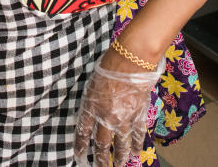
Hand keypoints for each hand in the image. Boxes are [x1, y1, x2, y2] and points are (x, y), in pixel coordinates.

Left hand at [73, 48, 163, 165]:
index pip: (83, 132)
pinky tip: (137, 153)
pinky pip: (138, 134)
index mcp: (91, 108)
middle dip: (101, 159)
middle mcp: (106, 117)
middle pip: (102, 144)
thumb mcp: (92, 83)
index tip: (79, 155)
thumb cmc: (109, 65)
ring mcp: (123, 118)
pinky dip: (137, 145)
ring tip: (120, 165)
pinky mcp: (138, 115)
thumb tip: (91, 111)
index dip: (81, 145)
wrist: (130, 61)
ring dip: (120, 157)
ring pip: (121, 144)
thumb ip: (92, 100)